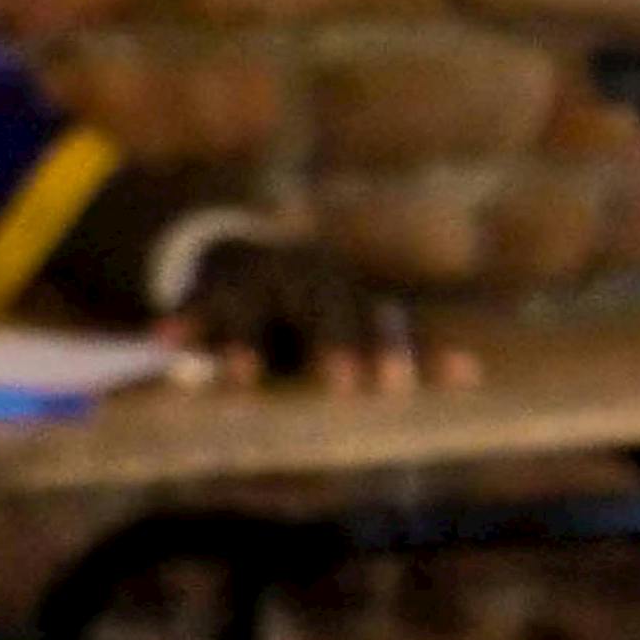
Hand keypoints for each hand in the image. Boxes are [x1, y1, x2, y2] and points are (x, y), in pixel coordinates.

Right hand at [150, 222, 420, 388]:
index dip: (388, 350)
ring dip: (246, 343)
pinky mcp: (209, 289)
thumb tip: (475, 374)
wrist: (238, 255)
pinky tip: (163, 341)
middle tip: (344, 385)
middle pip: (324, 311)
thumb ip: (396, 348)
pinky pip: (195, 309)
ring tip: (243, 377)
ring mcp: (256, 280)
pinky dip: (182, 325)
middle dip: (335, 345)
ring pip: (253, 312)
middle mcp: (308, 279)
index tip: (399, 384)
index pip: (377, 321)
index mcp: (349, 293)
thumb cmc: (311, 312)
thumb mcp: (349, 322)